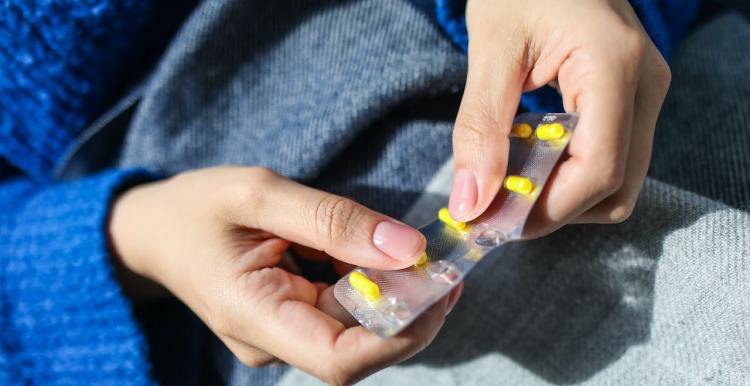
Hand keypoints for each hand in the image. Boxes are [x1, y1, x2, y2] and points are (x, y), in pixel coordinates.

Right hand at [110, 166, 461, 384]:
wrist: (154, 231)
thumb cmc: (196, 208)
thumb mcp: (259, 193)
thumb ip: (332, 220)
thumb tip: (408, 249)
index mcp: (254, 317)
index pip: (340, 360)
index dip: (402, 334)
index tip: (440, 287)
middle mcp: (273, 343)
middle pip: (361, 346)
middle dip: (409, 306)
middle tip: (441, 258)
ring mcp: (283, 336)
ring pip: (359, 329)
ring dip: (392, 291)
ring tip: (406, 246)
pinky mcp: (292, 321)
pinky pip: (344, 311)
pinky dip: (370, 282)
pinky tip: (371, 250)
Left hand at [449, 0, 670, 236]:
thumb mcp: (490, 50)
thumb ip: (480, 128)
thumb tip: (471, 203)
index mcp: (615, 67)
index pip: (599, 170)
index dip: (546, 211)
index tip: (493, 223)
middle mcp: (646, 85)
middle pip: (615, 188)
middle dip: (553, 210)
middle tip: (494, 209)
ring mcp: (645, 93)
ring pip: (618, 181)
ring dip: (561, 197)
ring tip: (507, 180)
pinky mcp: (631, 98)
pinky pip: (611, 158)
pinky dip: (568, 174)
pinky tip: (528, 157)